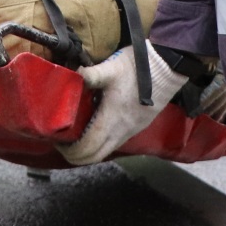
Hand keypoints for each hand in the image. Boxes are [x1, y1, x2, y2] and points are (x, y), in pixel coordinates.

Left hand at [57, 44, 189, 166]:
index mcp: (111, 120)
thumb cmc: (138, 68)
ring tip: (75, 136)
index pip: (87, 148)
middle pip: (94, 158)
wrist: (167, 68)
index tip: (57, 141)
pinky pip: (115, 144)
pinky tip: (94, 128)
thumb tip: (70, 75)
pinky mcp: (136, 127)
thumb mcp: (110, 68)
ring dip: (88, 151)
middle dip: (75, 156)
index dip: (69, 151)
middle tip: (63, 142)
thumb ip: (89, 75)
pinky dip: (101, 144)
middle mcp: (121, 131)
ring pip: (105, 152)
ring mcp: (130, 131)